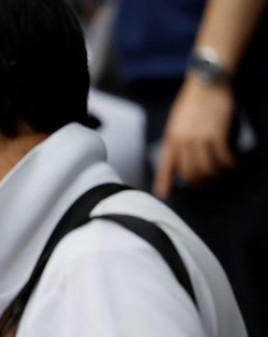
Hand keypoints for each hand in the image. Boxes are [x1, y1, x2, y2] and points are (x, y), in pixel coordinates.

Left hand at [153, 78, 235, 198]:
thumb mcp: (176, 123)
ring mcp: (200, 139)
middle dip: (197, 182)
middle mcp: (183, 141)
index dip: (163, 182)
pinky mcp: (216, 135)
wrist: (206, 84)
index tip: (163, 195)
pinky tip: (230, 163)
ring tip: (219, 173)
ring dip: (214, 175)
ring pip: (206, 168)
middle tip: (203, 184)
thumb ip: (177, 140)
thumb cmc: (192, 102)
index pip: (165, 166)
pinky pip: (222, 158)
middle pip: (189, 172)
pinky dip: (227, 164)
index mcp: (171, 138)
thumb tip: (181, 158)